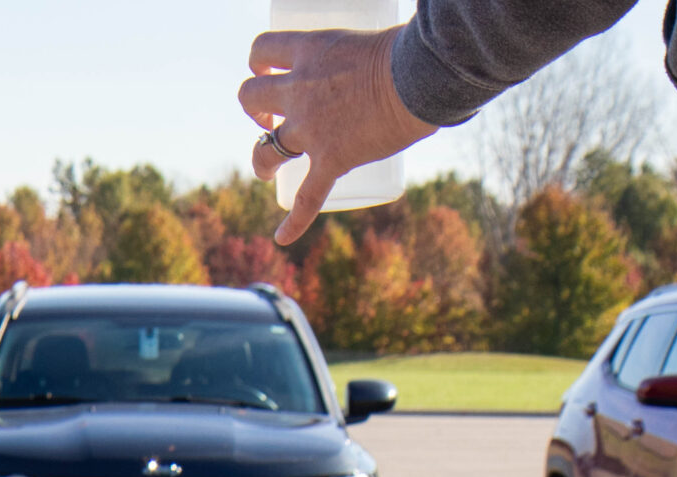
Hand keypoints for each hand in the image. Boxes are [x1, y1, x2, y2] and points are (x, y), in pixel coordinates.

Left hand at [239, 26, 437, 243]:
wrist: (425, 75)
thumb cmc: (414, 49)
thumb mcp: (374, 39)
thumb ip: (366, 57)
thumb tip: (394, 63)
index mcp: (310, 51)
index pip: (264, 49)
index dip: (260, 61)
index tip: (266, 70)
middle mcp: (300, 89)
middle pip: (250, 96)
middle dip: (254, 107)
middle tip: (269, 116)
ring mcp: (311, 127)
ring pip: (263, 148)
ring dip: (260, 160)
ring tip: (267, 170)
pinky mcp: (332, 158)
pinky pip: (307, 198)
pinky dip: (294, 221)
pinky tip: (283, 237)